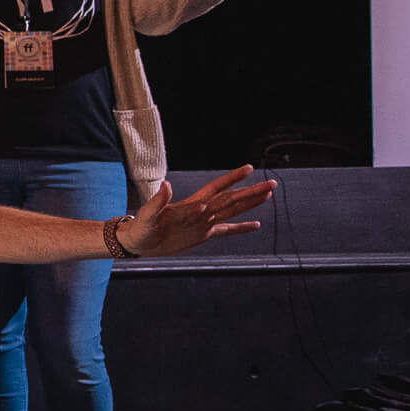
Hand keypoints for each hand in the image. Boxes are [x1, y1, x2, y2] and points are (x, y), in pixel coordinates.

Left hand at [114, 166, 275, 256]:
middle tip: (271, 183)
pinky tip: (255, 225)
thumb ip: (158, 201)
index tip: (248, 168)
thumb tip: (167, 185)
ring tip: (268, 195)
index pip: (216, 189)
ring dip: (250, 204)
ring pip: (232, 211)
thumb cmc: (140, 227)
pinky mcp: (203, 236)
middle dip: (251, 192)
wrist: (138, 242)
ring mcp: (204, 223)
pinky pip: (226, 231)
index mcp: (191, 204)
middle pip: (231, 199)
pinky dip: (241, 228)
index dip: (232, 179)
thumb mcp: (147, 214)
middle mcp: (201, 211)